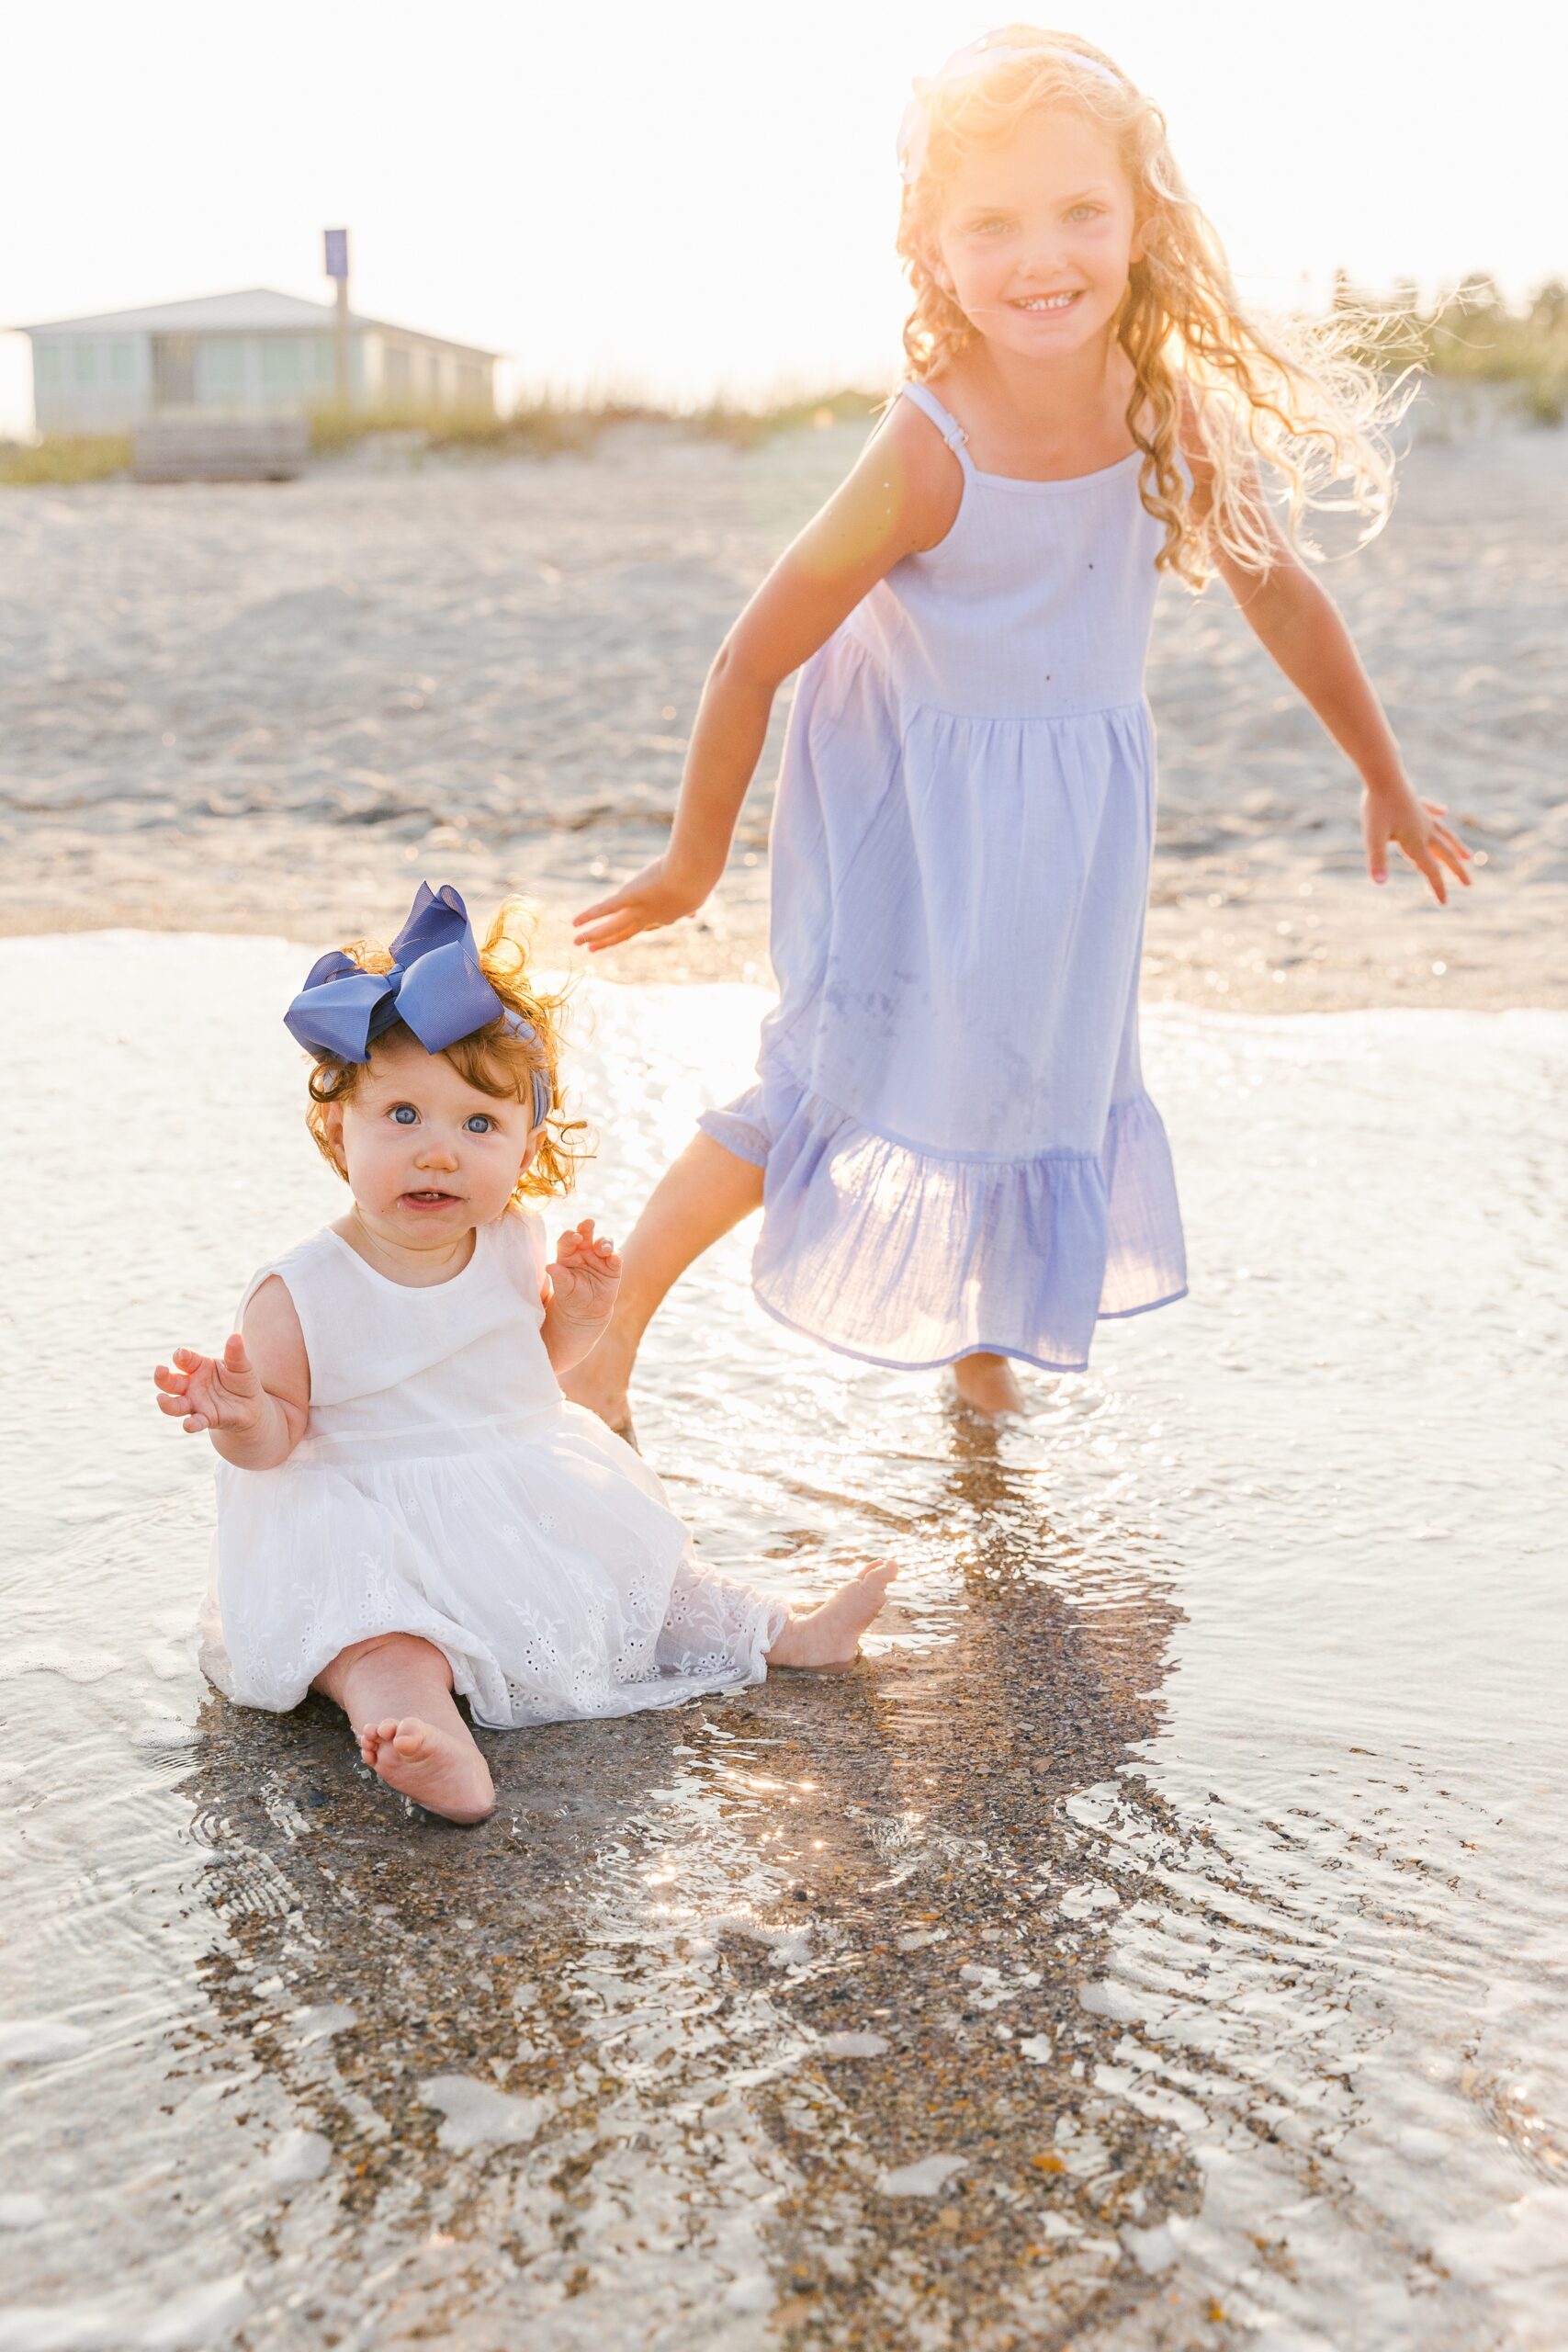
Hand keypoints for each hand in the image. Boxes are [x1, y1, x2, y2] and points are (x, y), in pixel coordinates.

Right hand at [153, 1336, 265, 1435]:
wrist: (252, 1406)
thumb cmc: (241, 1381)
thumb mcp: (241, 1366)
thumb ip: (235, 1354)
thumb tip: (236, 1336)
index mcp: (198, 1366)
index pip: (184, 1359)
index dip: (181, 1356)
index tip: (181, 1354)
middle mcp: (191, 1385)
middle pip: (169, 1382)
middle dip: (162, 1377)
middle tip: (160, 1370)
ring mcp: (196, 1403)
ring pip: (175, 1405)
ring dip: (167, 1403)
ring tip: (161, 1399)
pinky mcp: (206, 1418)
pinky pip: (195, 1422)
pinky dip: (191, 1424)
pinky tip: (188, 1425)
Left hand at [546, 1220, 621, 1323]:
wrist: (586, 1312)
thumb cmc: (571, 1297)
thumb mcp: (563, 1288)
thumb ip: (559, 1277)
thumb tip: (549, 1267)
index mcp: (567, 1254)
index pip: (567, 1241)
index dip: (570, 1237)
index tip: (574, 1237)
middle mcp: (584, 1251)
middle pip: (586, 1234)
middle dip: (587, 1228)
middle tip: (588, 1223)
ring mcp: (599, 1257)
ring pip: (603, 1243)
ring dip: (604, 1243)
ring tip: (603, 1249)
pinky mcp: (613, 1266)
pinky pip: (616, 1257)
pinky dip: (616, 1256)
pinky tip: (613, 1258)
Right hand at [573, 856, 706, 952]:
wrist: (693, 875)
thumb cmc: (701, 878)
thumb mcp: (702, 890)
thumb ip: (698, 896)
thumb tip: (700, 900)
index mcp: (669, 916)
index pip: (652, 925)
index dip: (646, 927)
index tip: (639, 929)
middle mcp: (651, 918)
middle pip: (626, 933)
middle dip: (609, 941)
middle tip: (594, 949)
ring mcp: (638, 910)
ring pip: (612, 928)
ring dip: (593, 936)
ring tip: (578, 943)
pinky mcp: (628, 898)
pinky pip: (605, 909)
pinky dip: (589, 916)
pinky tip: (575, 923)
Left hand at [1362, 781, 1471, 904]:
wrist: (1383, 775)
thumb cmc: (1377, 807)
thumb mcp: (1373, 837)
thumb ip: (1377, 860)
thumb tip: (1379, 883)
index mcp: (1416, 841)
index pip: (1430, 870)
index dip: (1438, 888)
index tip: (1445, 903)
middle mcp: (1424, 830)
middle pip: (1445, 854)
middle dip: (1457, 871)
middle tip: (1470, 884)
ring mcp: (1422, 816)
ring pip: (1444, 835)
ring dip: (1456, 847)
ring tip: (1468, 856)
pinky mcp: (1416, 803)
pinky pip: (1431, 811)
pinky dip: (1438, 813)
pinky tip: (1444, 811)